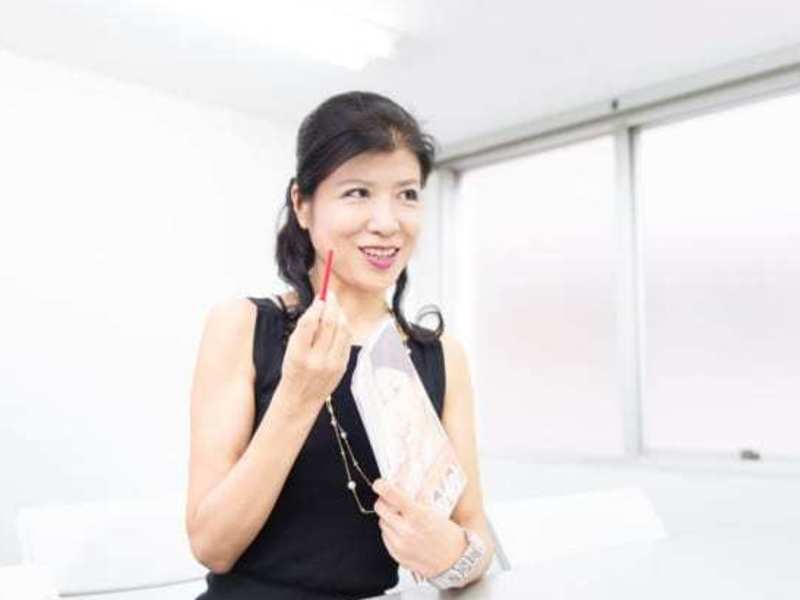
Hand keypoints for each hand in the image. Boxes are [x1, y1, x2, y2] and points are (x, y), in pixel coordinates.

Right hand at [279, 291, 352, 412]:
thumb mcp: (291, 349)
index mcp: (298, 354)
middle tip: (330, 296)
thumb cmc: (293, 371)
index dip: (316, 306)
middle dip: (331, 305)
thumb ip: (304, 328)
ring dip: (340, 314)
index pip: (309, 322)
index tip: (319, 298)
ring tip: (335, 308)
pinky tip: (339, 323)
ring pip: (342, 330)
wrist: (301, 399)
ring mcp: (332, 364)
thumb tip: (318, 304)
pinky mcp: (342, 366)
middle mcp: (317, 359)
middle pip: (329, 323)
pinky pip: (347, 341)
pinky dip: (344, 328)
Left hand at [372, 478, 466, 578]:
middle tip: (390, 499)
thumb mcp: (436, 511)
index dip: (382, 486)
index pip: (392, 495)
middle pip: (381, 508)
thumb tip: (404, 485)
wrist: (454, 561)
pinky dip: (391, 531)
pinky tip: (403, 531)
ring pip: (382, 522)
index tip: (380, 484)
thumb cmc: (448, 536)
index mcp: (418, 516)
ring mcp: (399, 544)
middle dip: (384, 501)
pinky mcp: (396, 555)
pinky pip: (385, 537)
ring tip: (401, 518)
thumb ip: (417, 499)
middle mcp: (406, 531)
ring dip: (388, 517)